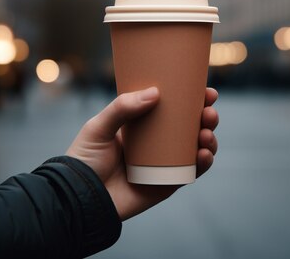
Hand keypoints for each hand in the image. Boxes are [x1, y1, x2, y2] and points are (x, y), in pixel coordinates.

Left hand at [66, 87, 218, 220]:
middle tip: (209, 112)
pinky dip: (203, 163)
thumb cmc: (84, 160)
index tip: (207, 92)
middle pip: (190, 127)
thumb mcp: (99, 126)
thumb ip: (122, 108)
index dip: (193, 100)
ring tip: (206, 134)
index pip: (173, 108)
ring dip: (209, 139)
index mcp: (142, 125)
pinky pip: (191, 173)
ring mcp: (164, 163)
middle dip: (206, 118)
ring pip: (196, 148)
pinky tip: (204, 154)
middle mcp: (157, 143)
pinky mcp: (166, 184)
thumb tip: (155, 92)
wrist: (80, 198)